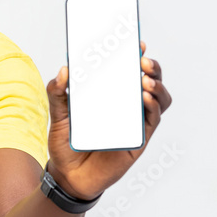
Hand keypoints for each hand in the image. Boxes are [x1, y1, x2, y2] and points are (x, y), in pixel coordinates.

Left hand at [45, 40, 172, 199]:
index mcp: (109, 94)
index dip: (135, 54)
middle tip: (140, 60)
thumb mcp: (58, 114)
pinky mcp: (139, 138)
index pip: (127, 70)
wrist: (68, 176)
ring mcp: (135, 121)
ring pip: (158, 98)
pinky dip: (152, 106)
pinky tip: (143, 98)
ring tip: (145, 79)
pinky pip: (153, 119)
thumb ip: (57, 92)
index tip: (135, 41)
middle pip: (149, 79)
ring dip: (157, 85)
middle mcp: (126, 105)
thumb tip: (64, 70)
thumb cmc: (66, 143)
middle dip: (150, 66)